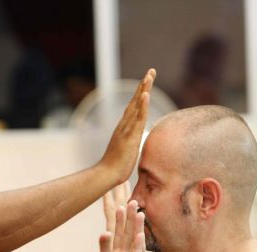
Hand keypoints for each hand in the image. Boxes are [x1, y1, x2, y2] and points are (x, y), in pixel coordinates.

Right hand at [98, 69, 155, 185]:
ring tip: (149, 76)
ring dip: (143, 90)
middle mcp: (124, 125)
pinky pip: (137, 118)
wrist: (106, 175)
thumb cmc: (115, 167)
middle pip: (135, 101)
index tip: (147, 81)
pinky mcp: (129, 136)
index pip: (134, 107)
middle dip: (143, 85)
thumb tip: (134, 144)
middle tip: (151, 71)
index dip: (141, 94)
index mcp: (124, 128)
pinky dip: (141, 105)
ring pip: (136, 105)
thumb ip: (130, 143)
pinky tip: (145, 94)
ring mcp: (126, 129)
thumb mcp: (126, 151)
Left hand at [102, 182, 168, 251]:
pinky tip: (140, 234)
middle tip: (129, 196)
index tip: (116, 202)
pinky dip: (137, 246)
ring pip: (133, 241)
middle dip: (126, 216)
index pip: (116, 235)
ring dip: (135, 226)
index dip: (116, 220)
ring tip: (137, 209)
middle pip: (126, 233)